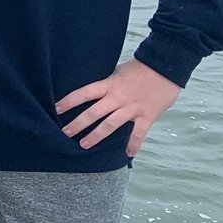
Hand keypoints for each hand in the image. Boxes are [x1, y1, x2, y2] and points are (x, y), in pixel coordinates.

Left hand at [55, 58, 181, 155]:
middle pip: (94, 112)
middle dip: (78, 124)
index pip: (84, 93)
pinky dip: (133, 144)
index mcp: (109, 84)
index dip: (69, 101)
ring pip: (111, 125)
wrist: (166, 67)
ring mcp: (132, 108)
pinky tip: (128, 154)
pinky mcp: (147, 116)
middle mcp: (118, 98)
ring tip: (84, 145)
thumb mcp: (118, 71)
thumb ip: (107, 83)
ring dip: (96, 136)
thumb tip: (93, 90)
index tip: (56, 108)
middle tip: (65, 133)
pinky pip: (138, 134)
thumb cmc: (140, 68)